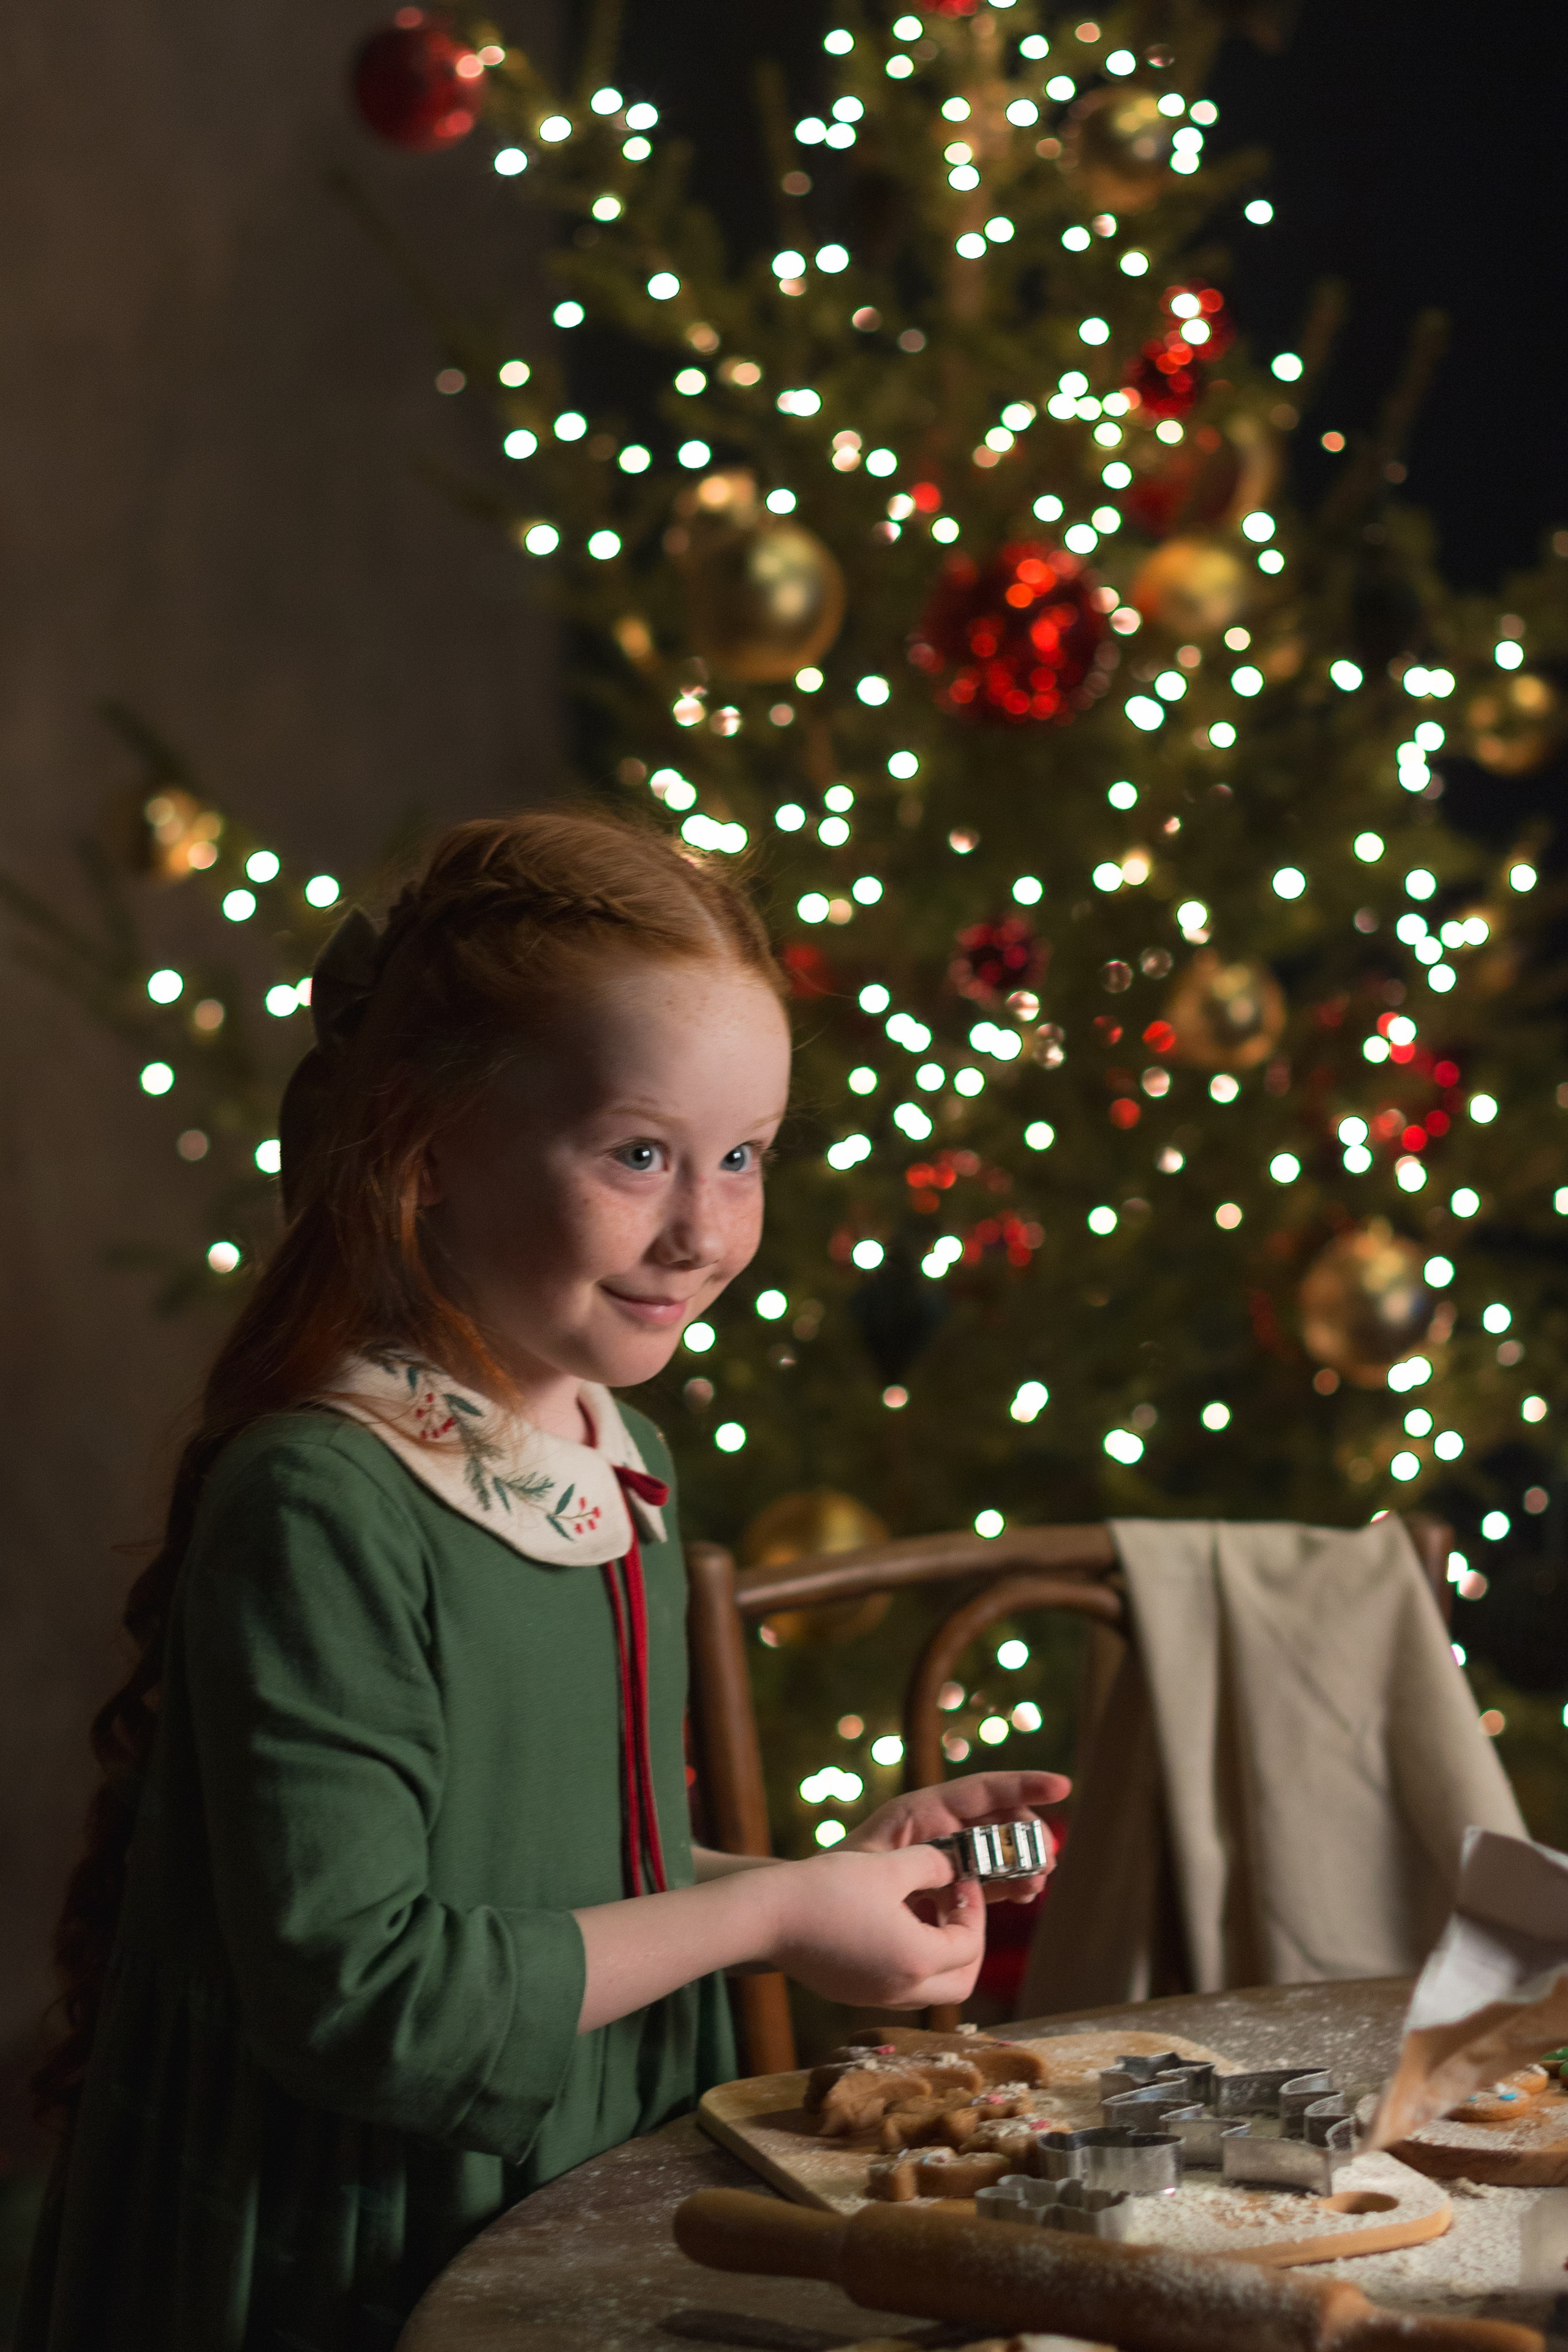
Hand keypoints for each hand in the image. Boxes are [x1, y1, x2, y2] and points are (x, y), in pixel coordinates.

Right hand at [761, 1844, 985, 2009]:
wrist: (766, 1916)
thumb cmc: (827, 1889)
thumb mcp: (889, 1867)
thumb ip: (932, 1866)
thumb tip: (954, 1868)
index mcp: (917, 1961)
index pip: (969, 1946)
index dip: (974, 1910)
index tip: (962, 1880)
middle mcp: (900, 1990)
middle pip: (959, 1983)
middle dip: (967, 1945)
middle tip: (955, 1907)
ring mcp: (874, 1996)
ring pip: (929, 1988)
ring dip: (938, 1954)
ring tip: (922, 1909)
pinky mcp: (852, 1992)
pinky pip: (899, 1984)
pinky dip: (909, 1959)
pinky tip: (890, 1921)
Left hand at [843, 1770, 1068, 1903]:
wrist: (813, 1909)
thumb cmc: (839, 1882)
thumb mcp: (878, 1869)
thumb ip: (920, 1867)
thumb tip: (966, 1872)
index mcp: (921, 1813)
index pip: (980, 1791)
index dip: (1022, 1785)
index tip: (1061, 1785)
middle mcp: (937, 1828)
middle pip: (996, 1820)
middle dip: (1026, 1834)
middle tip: (1047, 1859)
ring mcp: (943, 1855)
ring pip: (996, 1850)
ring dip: (1021, 1863)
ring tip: (1035, 1884)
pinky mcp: (945, 1881)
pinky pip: (985, 1877)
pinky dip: (1006, 1884)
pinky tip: (1021, 1897)